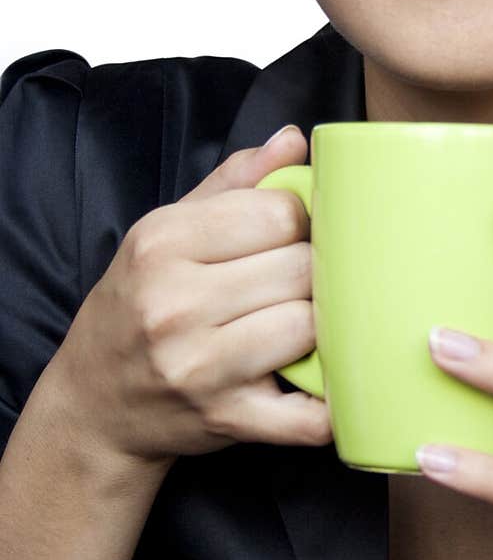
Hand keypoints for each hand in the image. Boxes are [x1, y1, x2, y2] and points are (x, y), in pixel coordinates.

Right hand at [48, 126, 332, 469]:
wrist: (94, 404)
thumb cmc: (137, 308)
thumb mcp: (164, 234)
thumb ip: (232, 184)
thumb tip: (293, 140)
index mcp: (162, 244)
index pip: (279, 212)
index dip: (301, 223)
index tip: (292, 239)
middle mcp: (175, 304)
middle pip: (302, 268)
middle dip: (313, 275)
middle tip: (300, 286)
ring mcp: (200, 367)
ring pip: (311, 326)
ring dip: (320, 328)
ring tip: (302, 326)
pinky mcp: (227, 419)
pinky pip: (308, 415)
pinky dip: (331, 407)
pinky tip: (329, 387)